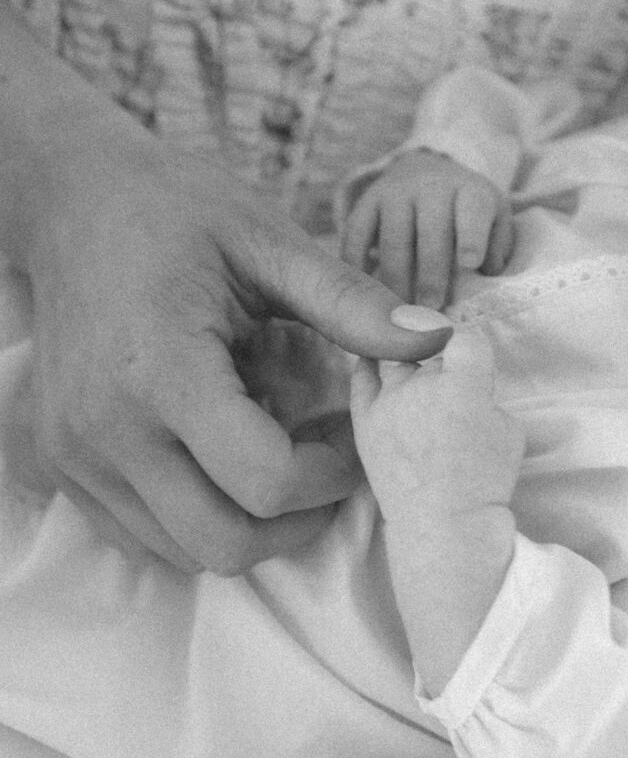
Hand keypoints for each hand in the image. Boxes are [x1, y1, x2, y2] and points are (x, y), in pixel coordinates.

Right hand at [0, 8, 451, 573]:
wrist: (72, 204)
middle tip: (325, 471)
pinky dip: (198, 522)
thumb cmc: (175, 211)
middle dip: (297, 522)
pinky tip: (220, 465)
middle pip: (225, 543)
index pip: (265, 480)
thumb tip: (438, 337)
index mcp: (162, 367)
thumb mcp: (269, 241)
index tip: (348, 436)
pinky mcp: (60, 465)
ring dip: (251, 527)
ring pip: (184, 553)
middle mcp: (105, 427)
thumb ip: (352, 301)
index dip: (331, 476)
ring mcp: (75, 454)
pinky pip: (142, 538)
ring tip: (275, 462)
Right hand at [342, 150, 512, 309]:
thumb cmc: (465, 211)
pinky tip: (363, 291)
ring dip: (396, 277)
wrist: (426, 173)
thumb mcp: (493, 218)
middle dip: (431, 273)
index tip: (471, 263)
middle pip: (431, 231)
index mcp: (469, 191)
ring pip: (394, 236)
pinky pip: (357, 233)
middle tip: (431, 307)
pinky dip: (357, 263)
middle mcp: (431, 186)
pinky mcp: (367, 201)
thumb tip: (487, 273)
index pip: (473, 211)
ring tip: (399, 310)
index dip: (472, 237)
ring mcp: (396, 192)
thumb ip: (497, 245)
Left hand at [350, 327, 522, 522]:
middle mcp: (420, 384)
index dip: (469, 345)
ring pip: (397, 360)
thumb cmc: (485, 480)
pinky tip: (371, 358)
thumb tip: (466, 384)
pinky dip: (367, 364)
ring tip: (417, 382)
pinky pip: (361, 378)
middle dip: (442, 365)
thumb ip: (486, 393)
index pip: (465, 337)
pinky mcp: (364, 420)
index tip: (469, 358)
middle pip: (430, 351)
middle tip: (450, 394)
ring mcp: (387, 401)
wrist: (443, 524)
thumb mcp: (509, 428)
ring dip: (409, 365)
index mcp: (464, 384)